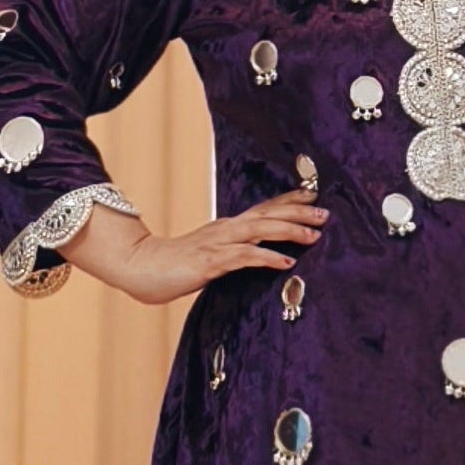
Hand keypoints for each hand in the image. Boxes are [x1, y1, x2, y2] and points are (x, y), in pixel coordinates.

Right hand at [76, 191, 329, 304]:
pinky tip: (285, 262)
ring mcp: (217, 244)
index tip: (313, 196)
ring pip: (260, 230)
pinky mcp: (210, 261)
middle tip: (325, 213)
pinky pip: (243, 257)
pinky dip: (266, 257)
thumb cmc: (174, 266)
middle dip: (298, 212)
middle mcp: (225, 229)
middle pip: (267, 214)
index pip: (263, 209)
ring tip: (314, 235)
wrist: (140, 268)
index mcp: (227, 227)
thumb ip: (233, 254)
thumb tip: (256, 256)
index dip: (288, 201)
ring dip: (288, 231)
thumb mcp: (211, 256)